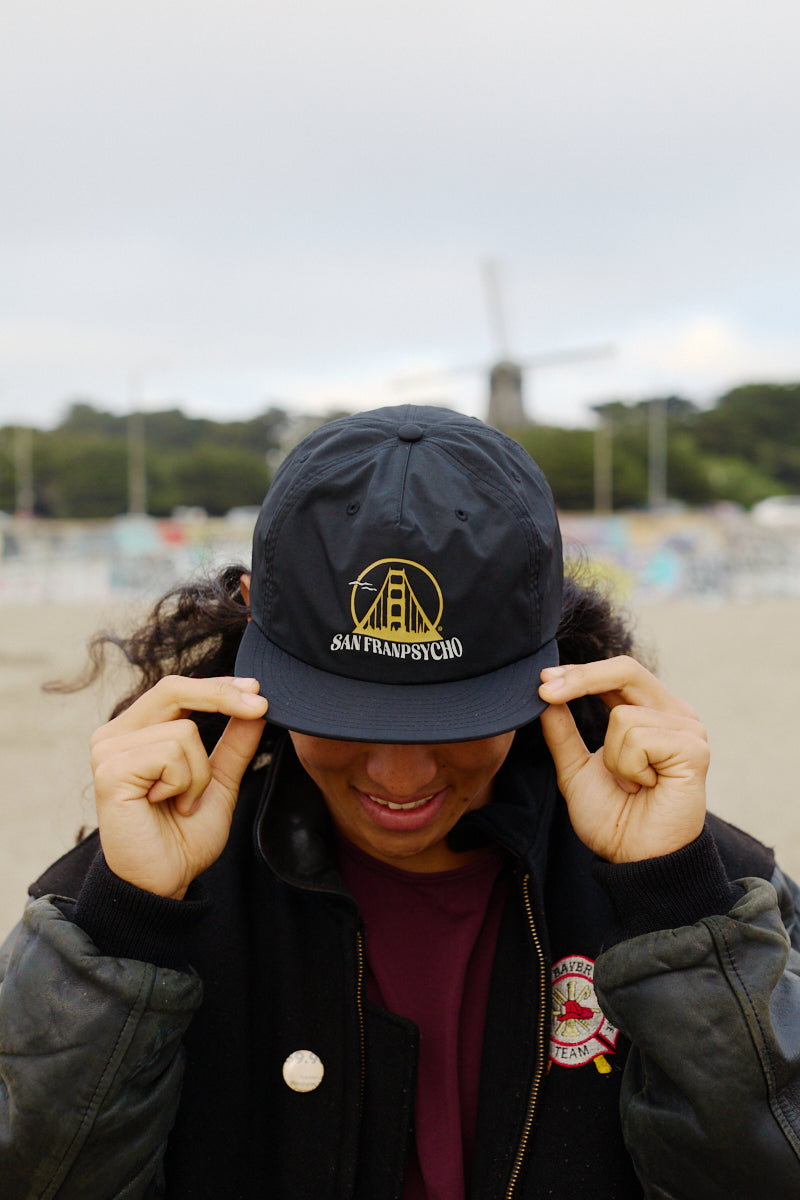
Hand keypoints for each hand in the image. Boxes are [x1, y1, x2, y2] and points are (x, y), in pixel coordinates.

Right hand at [90, 675, 267, 898]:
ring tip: (180, 803)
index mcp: (136, 732)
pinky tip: (164, 806)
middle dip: (222, 696)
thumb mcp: (219, 780)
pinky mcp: (109, 771)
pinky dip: (184, 784)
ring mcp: (108, 751)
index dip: (219, 685)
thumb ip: (234, 743)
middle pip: (174, 690)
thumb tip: (257, 703)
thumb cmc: (184, 835)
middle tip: (260, 707)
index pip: (177, 689)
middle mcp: (115, 735)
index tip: (258, 689)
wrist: (165, 880)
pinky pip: (170, 755)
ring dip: (198, 774)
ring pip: (183, 732)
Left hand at [538, 657, 708, 863]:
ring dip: (612, 759)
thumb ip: (562, 732)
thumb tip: (544, 695)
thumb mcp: (575, 769)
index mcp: (650, 712)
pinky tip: (647, 787)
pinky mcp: (694, 749)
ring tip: (632, 785)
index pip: (616, 673)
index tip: (542, 677)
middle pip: (625, 670)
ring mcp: (688, 729)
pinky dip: (629, 769)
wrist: (635, 859)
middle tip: (546, 691)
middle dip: (581, 679)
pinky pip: (639, 739)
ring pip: (623, 716)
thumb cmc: (612, 818)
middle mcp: (673, 714)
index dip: (579, 672)